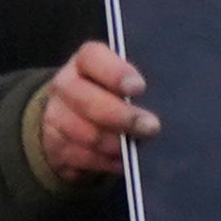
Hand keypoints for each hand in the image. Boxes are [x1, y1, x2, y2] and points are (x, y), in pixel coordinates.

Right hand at [26, 37, 151, 184]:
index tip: (139, 88)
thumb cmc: (116, 94)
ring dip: (116, 144)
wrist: (75, 119)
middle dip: (123, 117)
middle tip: (152, 127)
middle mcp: (65, 85)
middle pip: (89, 102)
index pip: (93, 58)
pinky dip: (106, 162)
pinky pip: (81, 157)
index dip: (116, 73)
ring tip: (140, 148)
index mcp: (85, 61)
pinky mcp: (54, 145)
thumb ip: (139, 86)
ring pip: (86, 134)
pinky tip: (125, 162)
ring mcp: (55, 115)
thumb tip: (166, 101)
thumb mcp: (125, 81)